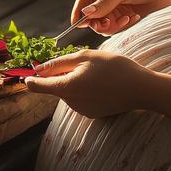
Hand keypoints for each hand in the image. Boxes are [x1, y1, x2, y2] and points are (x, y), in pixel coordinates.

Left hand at [24, 50, 153, 118]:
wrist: (142, 89)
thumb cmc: (115, 68)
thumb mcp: (86, 57)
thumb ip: (59, 63)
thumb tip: (38, 68)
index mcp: (67, 87)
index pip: (37, 86)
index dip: (30, 78)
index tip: (28, 71)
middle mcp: (71, 103)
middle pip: (56, 86)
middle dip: (62, 74)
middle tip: (84, 63)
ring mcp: (81, 110)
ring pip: (69, 91)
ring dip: (76, 81)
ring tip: (98, 73)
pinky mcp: (92, 114)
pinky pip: (81, 98)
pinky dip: (86, 90)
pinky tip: (103, 83)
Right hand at [71, 0, 170, 35]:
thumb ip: (104, 3)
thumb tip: (85, 13)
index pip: (83, 0)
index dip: (79, 12)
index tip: (79, 24)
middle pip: (91, 16)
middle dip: (98, 22)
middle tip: (106, 25)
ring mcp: (115, 9)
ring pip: (102, 25)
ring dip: (112, 25)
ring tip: (126, 19)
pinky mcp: (124, 19)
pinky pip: (115, 29)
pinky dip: (122, 26)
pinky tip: (133, 18)